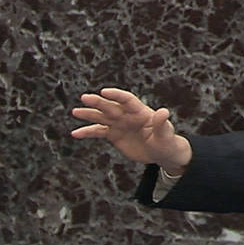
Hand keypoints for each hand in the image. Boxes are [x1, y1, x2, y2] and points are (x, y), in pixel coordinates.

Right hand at [70, 88, 191, 173]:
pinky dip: (87, 132)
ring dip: (89, 114)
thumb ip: (162, 124)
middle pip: (111, 106)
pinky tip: (76, 133)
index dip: (116, 95)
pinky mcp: (114, 135)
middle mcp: (128, 115)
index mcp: (141, 112)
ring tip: (76, 112)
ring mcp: (120, 124)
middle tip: (85, 98)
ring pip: (102, 117)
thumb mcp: (166, 135)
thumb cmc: (167, 142)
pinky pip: (98, 132)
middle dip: (98, 102)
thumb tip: (163, 111)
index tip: (104, 91)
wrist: (162, 153)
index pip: (127, 100)